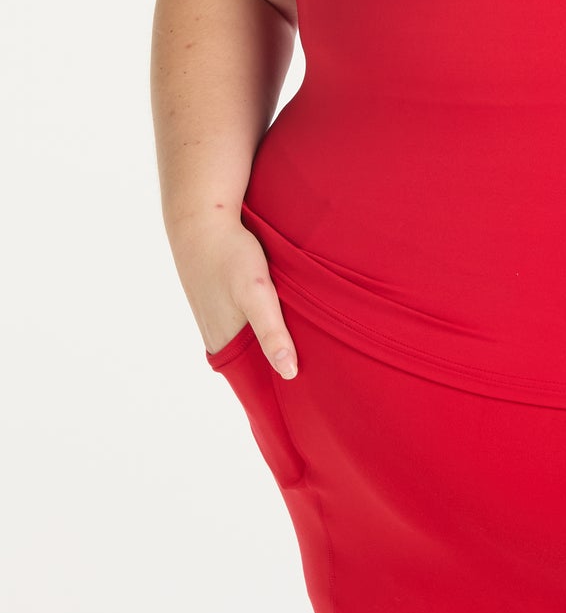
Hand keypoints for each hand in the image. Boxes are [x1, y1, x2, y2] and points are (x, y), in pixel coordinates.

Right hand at [175, 215, 297, 378]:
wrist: (202, 218)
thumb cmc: (230, 255)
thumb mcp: (257, 294)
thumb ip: (271, 333)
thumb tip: (289, 374)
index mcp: (222, 343)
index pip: (251, 382)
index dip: (275, 387)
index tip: (304, 394)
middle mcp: (216, 335)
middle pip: (253, 361)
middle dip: (279, 365)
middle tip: (316, 371)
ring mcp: (216, 316)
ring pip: (251, 339)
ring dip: (273, 341)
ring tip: (306, 345)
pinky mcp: (221, 298)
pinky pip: (247, 321)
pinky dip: (264, 322)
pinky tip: (283, 314)